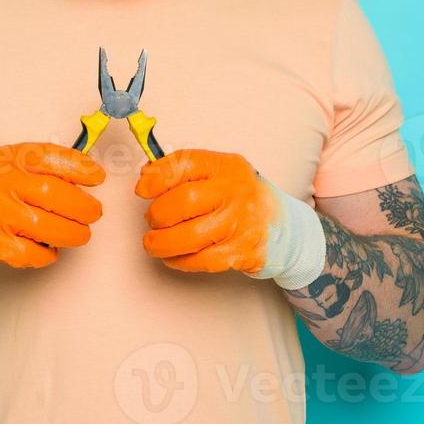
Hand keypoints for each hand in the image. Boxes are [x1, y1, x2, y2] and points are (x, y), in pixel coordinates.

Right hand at [0, 142, 104, 272]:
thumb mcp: (9, 165)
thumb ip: (42, 166)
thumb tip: (90, 174)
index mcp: (5, 159)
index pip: (47, 156)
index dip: (78, 166)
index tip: (98, 177)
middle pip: (54, 194)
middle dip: (84, 206)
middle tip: (94, 212)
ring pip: (50, 228)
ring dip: (74, 233)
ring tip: (80, 233)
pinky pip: (35, 254)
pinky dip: (49, 253)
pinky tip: (48, 248)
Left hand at [134, 149, 324, 289]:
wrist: (281, 225)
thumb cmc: (240, 197)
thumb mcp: (217, 173)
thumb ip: (182, 170)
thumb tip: (146, 176)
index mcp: (226, 166)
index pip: (186, 163)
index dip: (158, 176)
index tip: (142, 189)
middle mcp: (236, 192)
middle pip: (184, 201)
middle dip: (158, 214)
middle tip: (152, 220)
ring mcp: (241, 223)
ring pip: (190, 236)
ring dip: (162, 242)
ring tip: (153, 242)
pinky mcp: (242, 252)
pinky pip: (202, 260)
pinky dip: (180, 261)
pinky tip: (173, 256)